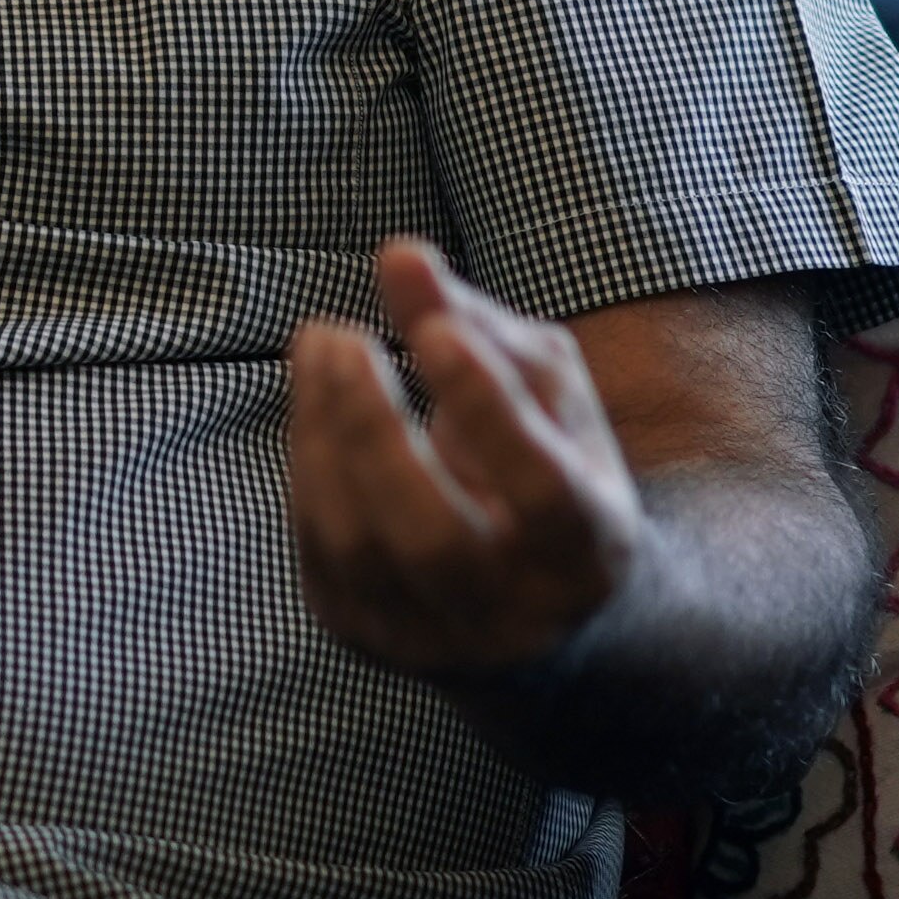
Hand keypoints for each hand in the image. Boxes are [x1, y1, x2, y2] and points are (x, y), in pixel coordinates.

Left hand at [285, 237, 645, 680]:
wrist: (544, 610)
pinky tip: (313, 398)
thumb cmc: (550, 467)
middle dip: (373, 428)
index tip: (431, 329)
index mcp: (589, 553)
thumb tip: (399, 256)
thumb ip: (479, 325)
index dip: (485, 407)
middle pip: (431, 537)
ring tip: (320, 344)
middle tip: (343, 334)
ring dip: (322, 433)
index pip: (540, 490)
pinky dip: (308, 464)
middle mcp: (516, 616)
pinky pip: (319, 550)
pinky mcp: (369, 639)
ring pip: (358, 547)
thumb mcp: (545, 395)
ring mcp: (435, 642)